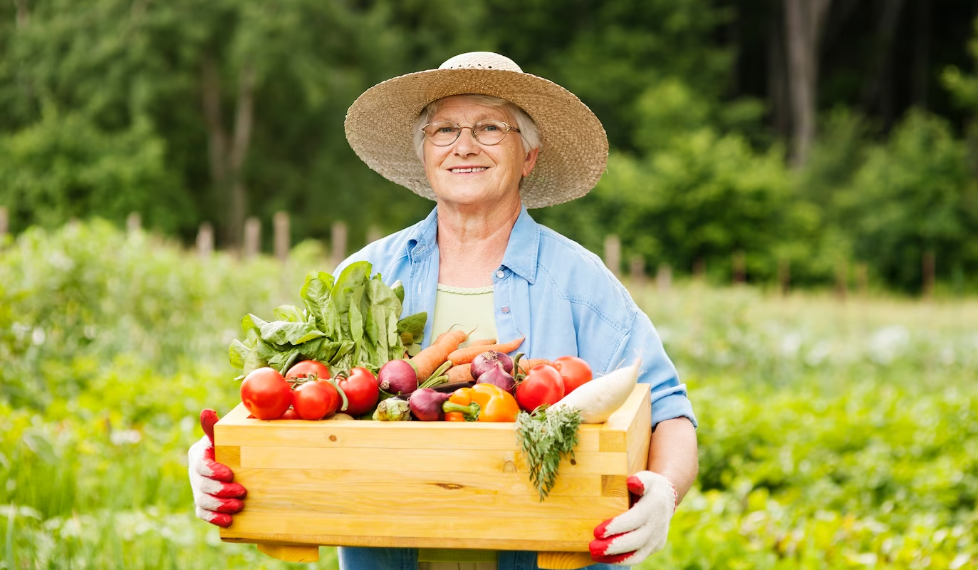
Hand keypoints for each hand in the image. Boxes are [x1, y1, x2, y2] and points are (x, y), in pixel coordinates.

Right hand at [188, 409, 246, 527]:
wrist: (238, 459)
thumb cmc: (231, 444)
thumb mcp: (225, 435)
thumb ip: (215, 427)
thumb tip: (206, 411)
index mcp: (198, 454)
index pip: (201, 465)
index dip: (213, 471)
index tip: (230, 474)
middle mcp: (195, 473)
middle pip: (202, 486)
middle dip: (222, 491)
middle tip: (242, 492)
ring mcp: (197, 489)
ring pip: (202, 501)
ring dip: (221, 506)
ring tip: (239, 506)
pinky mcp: (202, 503)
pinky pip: (203, 514)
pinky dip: (214, 518)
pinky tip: (228, 521)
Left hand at [589, 471, 676, 565]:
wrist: (667, 499)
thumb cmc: (650, 486)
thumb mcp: (647, 478)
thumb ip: (640, 480)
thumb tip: (632, 482)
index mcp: (654, 506)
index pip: (634, 519)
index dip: (616, 527)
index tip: (597, 531)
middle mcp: (657, 525)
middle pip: (635, 540)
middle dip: (613, 546)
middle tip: (592, 547)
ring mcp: (657, 539)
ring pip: (637, 554)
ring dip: (614, 557)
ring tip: (594, 554)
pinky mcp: (653, 548)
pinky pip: (637, 557)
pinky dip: (620, 560)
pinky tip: (604, 558)